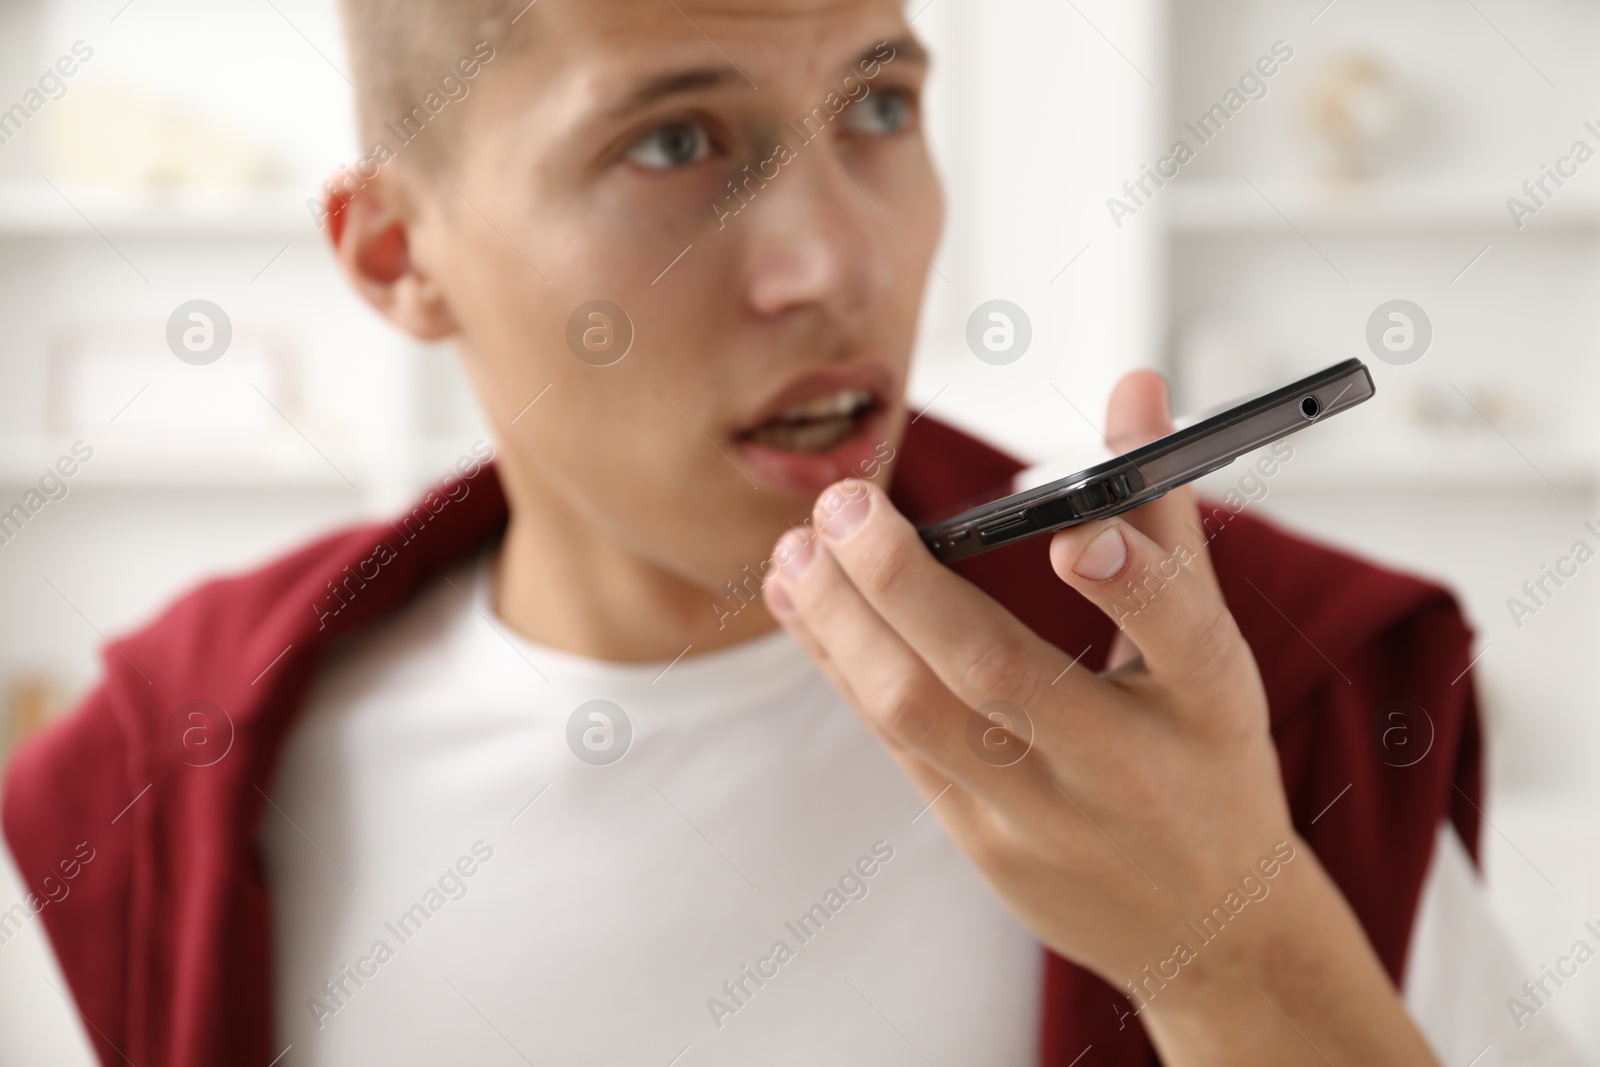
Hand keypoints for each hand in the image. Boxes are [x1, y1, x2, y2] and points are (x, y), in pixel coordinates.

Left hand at [763, 371, 1439, 1065]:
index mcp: (1209, 702)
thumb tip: (1133, 387)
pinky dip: (845, 668)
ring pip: (921, 718)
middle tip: (844, 503)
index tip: (1079, 536)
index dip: (1133, 584)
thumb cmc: (1206, 761)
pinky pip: (898, 746)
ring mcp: (1046, 816)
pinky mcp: (984, 845)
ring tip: (797, 551)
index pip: (1178, 637)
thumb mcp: (1214, 652)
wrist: (1201, 926)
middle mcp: (1125, 766)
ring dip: (844, 627)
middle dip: (904, 584)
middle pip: (1000, 678)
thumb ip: (1162, 516)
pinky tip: (808, 606)